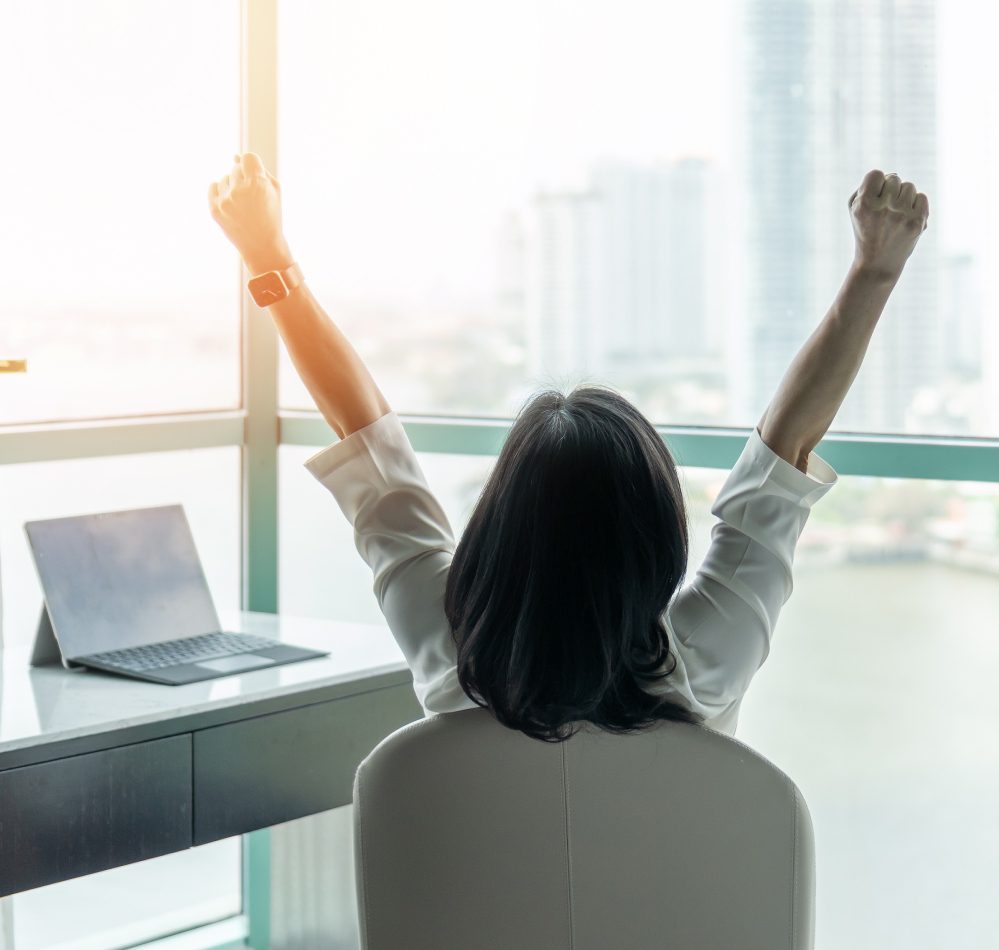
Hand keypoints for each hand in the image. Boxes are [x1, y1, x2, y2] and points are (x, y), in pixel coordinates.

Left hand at [208, 152, 292, 273]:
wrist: (262, 246)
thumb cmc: (271, 216)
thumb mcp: (274, 192)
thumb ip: (259, 169)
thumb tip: (234, 156)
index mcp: (258, 184)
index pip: (248, 157)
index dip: (252, 165)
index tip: (255, 176)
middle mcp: (240, 190)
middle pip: (235, 168)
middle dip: (243, 179)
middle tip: (252, 198)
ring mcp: (226, 201)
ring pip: (224, 178)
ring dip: (232, 187)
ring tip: (243, 205)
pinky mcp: (215, 209)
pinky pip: (213, 186)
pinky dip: (220, 192)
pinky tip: (231, 203)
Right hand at [848, 169, 928, 280]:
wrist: (878, 264)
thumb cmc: (865, 231)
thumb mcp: (855, 211)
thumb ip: (866, 187)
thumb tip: (892, 175)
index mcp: (864, 205)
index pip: (875, 174)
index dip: (875, 183)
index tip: (874, 197)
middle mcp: (883, 208)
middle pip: (894, 178)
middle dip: (890, 190)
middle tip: (885, 209)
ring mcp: (901, 215)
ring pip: (909, 186)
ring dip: (903, 197)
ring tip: (895, 214)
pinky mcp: (917, 221)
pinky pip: (922, 197)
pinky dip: (915, 205)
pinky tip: (906, 219)